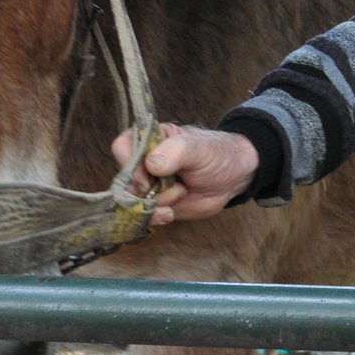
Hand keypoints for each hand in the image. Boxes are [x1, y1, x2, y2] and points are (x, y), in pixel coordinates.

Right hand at [110, 122, 259, 224]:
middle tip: (176, 187)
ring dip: (155, 204)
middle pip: (124, 179)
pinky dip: (155, 217)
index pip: (122, 147)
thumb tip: (152, 164)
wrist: (232, 178)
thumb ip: (176, 151)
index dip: (133, 165)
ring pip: (131, 200)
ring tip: (181, 193)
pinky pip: (141, 215)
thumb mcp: (198, 148)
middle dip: (146, 190)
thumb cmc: (216, 154)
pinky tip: (171, 213)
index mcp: (149, 137)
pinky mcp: (153, 203)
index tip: (152, 176)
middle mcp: (142, 161)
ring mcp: (146, 184)